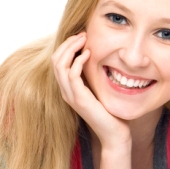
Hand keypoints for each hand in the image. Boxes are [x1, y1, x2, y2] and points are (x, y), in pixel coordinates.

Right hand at [51, 33, 129, 147]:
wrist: (114, 134)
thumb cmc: (110, 113)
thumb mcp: (100, 90)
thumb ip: (94, 77)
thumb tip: (99, 59)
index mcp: (69, 89)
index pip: (58, 62)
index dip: (67, 47)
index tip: (81, 37)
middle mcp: (66, 91)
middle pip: (55, 60)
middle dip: (67, 44)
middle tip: (82, 34)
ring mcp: (71, 96)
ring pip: (60, 65)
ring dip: (71, 49)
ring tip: (84, 39)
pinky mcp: (80, 99)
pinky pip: (72, 75)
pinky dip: (78, 61)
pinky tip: (88, 54)